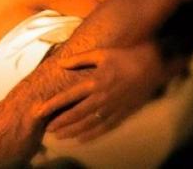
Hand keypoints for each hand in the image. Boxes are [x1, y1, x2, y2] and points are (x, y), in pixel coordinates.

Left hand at [37, 41, 171, 142]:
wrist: (153, 65)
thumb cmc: (125, 56)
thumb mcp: (101, 53)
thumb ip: (79, 59)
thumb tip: (61, 63)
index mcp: (94, 81)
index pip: (68, 96)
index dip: (52, 105)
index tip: (39, 111)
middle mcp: (101, 97)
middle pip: (76, 114)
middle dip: (60, 123)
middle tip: (47, 130)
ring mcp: (112, 107)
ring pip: (89, 124)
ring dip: (73, 131)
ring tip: (60, 136)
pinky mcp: (123, 113)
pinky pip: (105, 127)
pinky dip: (92, 135)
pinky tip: (82, 139)